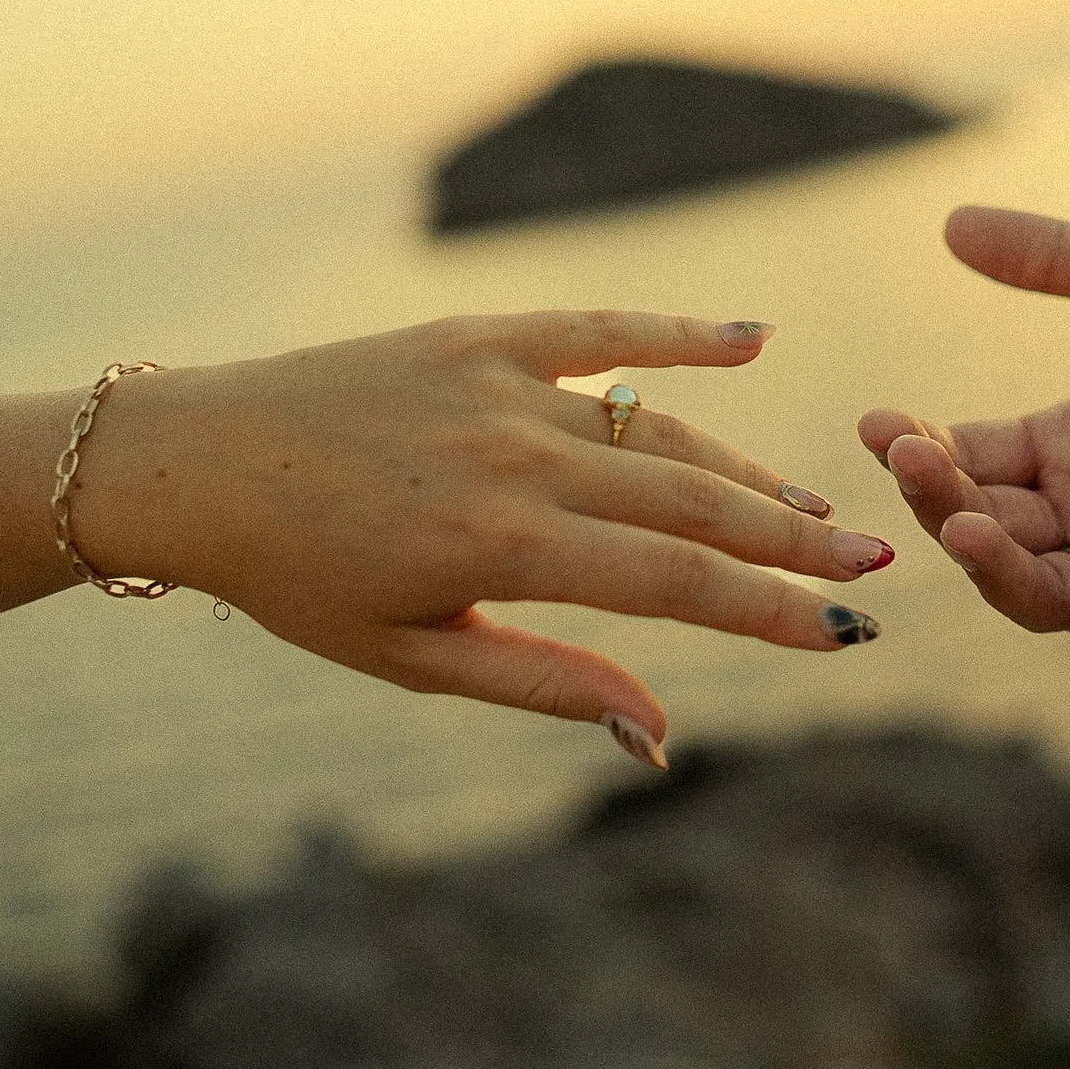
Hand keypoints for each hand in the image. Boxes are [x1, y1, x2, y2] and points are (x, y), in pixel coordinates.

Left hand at [75, 312, 891, 764]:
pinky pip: (604, 329)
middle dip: (796, 537)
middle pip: (697, 500)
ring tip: (817, 505)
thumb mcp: (415, 657)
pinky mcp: (479, 335)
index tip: (849, 629)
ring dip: (751, 467)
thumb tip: (658, 739)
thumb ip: (547, 684)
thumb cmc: (296, 582)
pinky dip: (682, 334)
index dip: (774, 609)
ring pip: (665, 428)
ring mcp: (503, 384)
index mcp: (503, 548)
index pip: (679, 583)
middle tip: (877, 561)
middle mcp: (517, 458)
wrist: (191, 466)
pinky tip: (754, 342)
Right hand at [859, 209, 1069, 672]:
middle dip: (940, 505)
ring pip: (1041, 600)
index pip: (970, 459)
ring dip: (997, 572)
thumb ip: (1068, 261)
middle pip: (987, 534)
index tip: (879, 420)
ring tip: (975, 525)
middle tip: (919, 461)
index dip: (918, 449)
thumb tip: (951, 224)